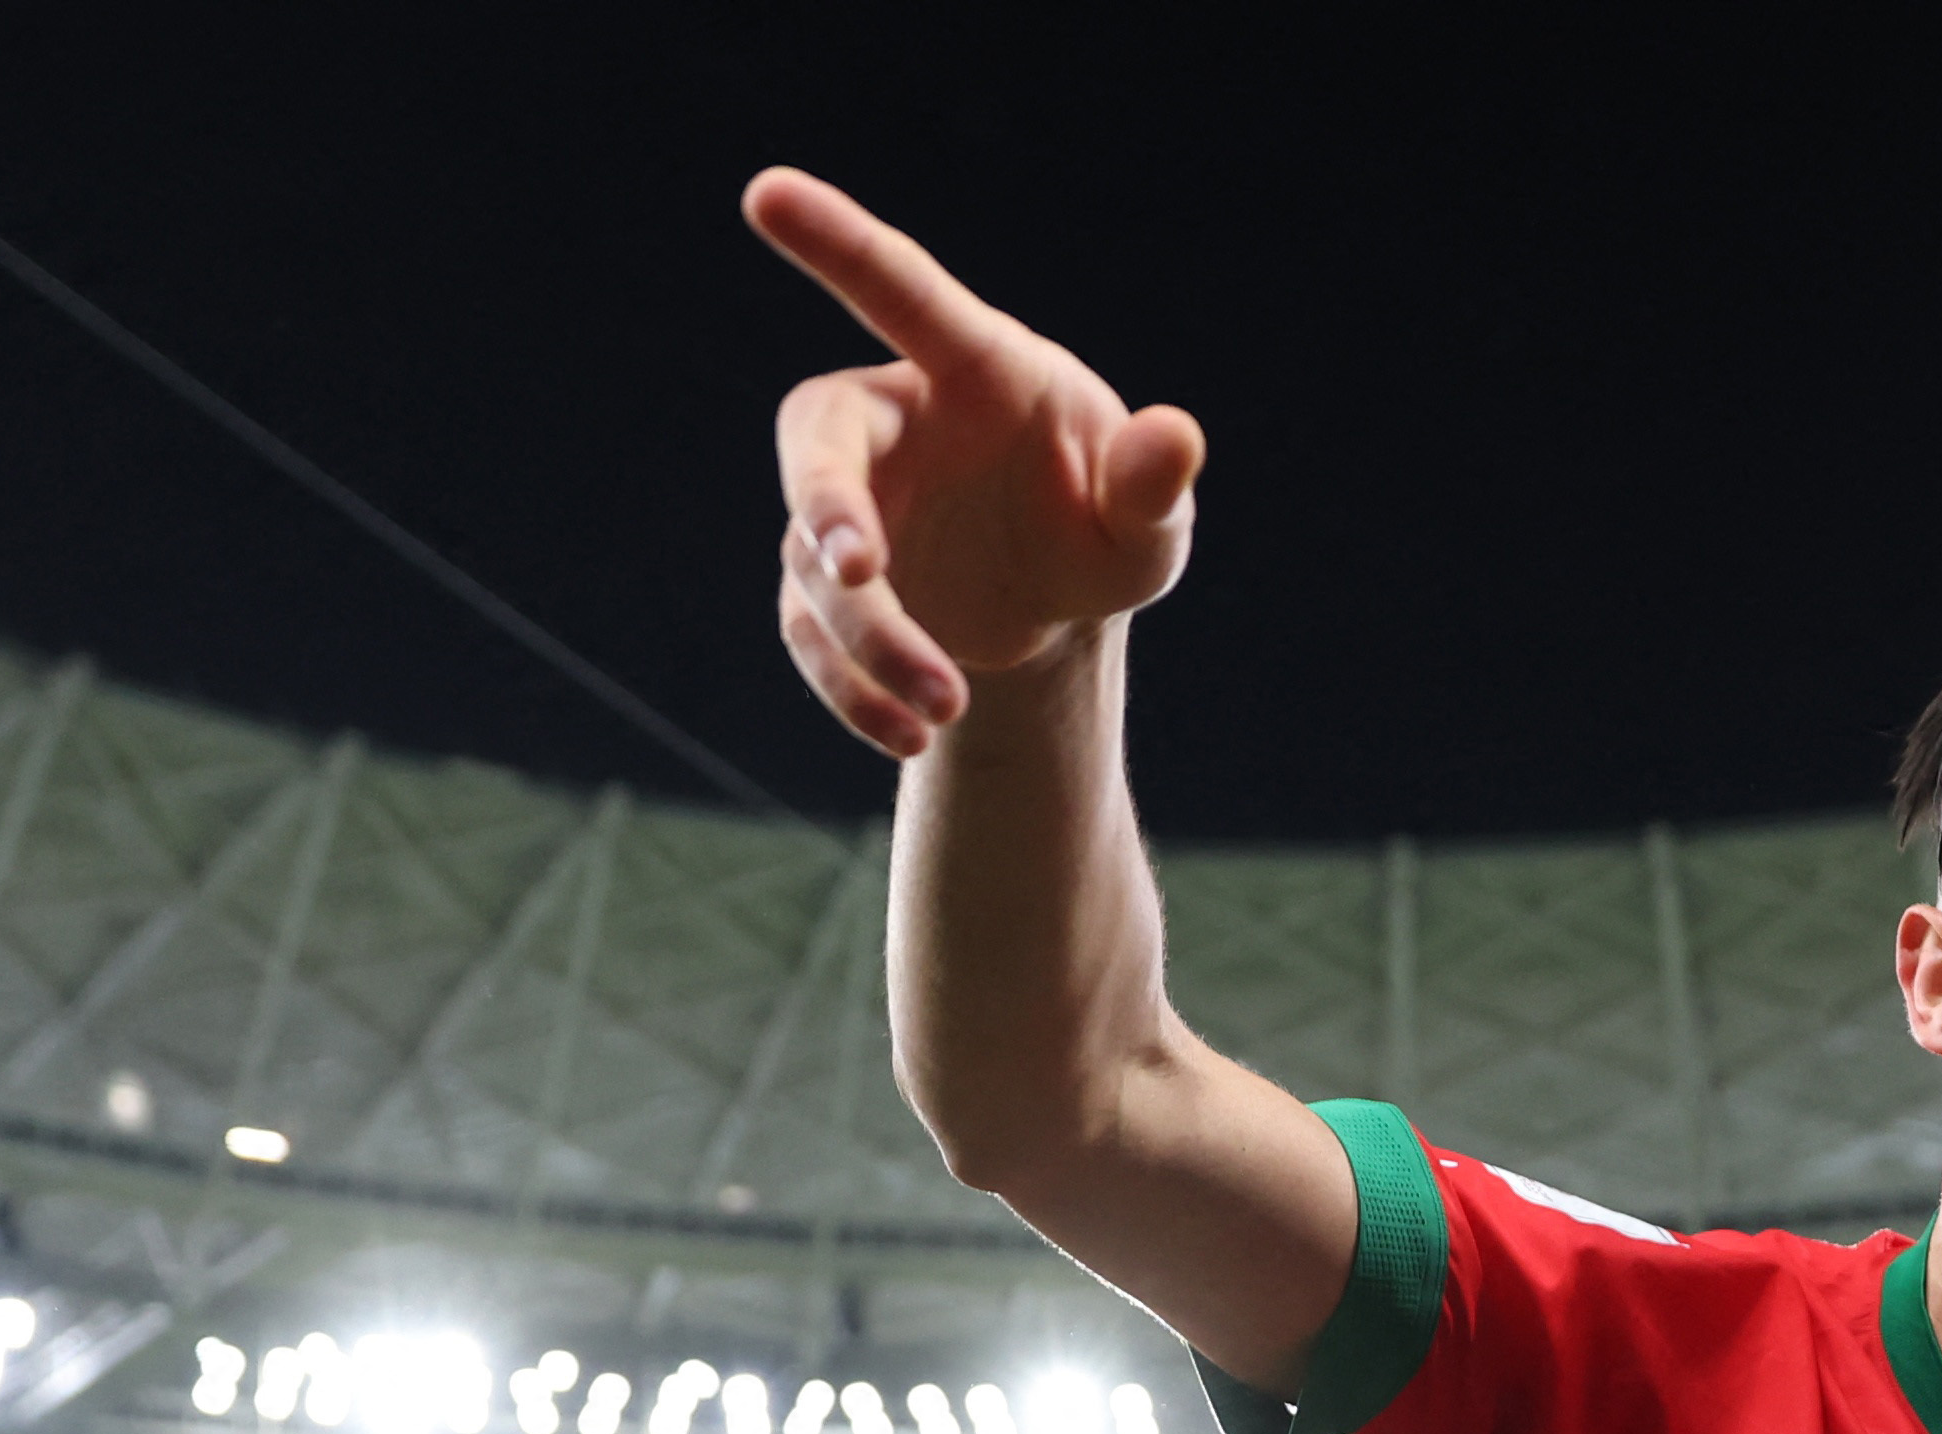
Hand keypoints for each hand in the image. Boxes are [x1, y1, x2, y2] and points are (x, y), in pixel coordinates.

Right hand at [749, 169, 1203, 761]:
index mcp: (971, 371)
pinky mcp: (826, 588)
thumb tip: (1175, 440)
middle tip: (861, 568)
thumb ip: (1154, 484)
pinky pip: (813, 635)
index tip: (766, 191)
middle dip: (827, 501)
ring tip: (947, 706)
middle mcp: (892, 425)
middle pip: (816, 440)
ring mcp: (851, 507)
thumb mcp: (1147, 523)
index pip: (899, 293)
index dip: (834, 243)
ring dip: (871, 638)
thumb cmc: (1106, 523)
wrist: (1057, 605)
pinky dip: (853, 690)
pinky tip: (912, 733)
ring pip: (814, 562)